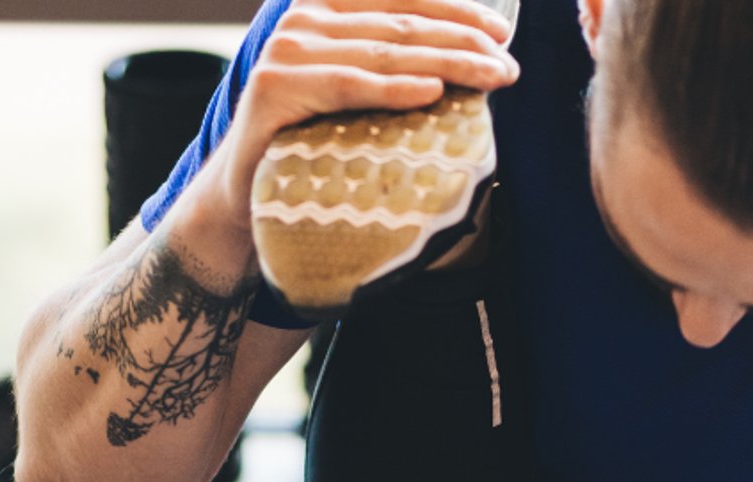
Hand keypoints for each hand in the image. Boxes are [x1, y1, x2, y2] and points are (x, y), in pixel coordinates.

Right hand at [204, 0, 519, 229]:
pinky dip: (394, 89)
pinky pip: (349, 86)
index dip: (456, 11)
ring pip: (384, 53)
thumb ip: (390, 64)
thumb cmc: (307, 143)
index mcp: (328, 5)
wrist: (243, 191)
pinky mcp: (276, 86)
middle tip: (508, 66)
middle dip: (462, 43)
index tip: (502, 33)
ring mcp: (289, 48)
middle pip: (401, 26)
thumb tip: (464, 61)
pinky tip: (433, 92)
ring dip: (446, 63)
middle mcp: (305, 16)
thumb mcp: (352, 92)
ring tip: (490, 78)